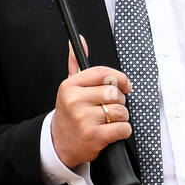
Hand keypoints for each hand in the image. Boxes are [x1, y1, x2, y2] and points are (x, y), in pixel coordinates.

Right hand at [51, 37, 131, 168]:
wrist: (59, 144)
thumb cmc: (70, 114)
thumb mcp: (69, 88)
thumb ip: (75, 63)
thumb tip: (80, 40)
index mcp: (70, 86)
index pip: (102, 73)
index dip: (119, 78)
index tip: (126, 85)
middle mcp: (75, 101)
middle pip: (114, 93)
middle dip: (119, 101)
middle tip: (111, 107)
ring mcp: (83, 119)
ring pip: (121, 111)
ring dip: (122, 117)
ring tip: (109, 120)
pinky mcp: (93, 136)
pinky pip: (123, 128)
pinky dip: (124, 131)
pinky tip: (113, 132)